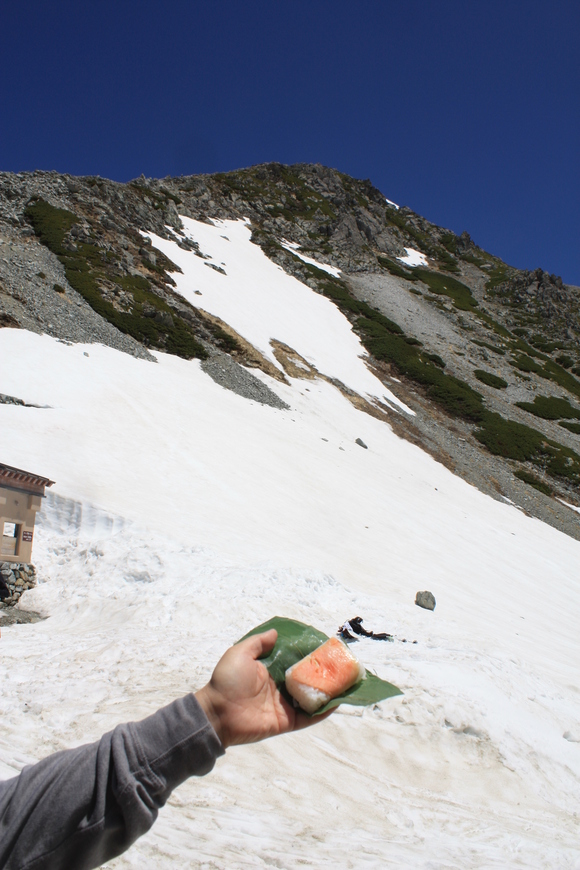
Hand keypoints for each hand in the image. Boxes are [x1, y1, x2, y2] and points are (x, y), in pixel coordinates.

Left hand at [195, 629, 331, 747]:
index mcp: (270, 670)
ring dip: (327, 692)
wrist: (218, 713)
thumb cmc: (226, 680)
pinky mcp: (286, 722)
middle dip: (323, 673)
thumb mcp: (240, 653)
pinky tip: (337, 702)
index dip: (309, 654)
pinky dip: (322, 711)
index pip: (294, 661)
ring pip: (311, 697)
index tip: (326, 647)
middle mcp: (280, 687)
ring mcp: (284, 705)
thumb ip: (258, 643)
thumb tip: (275, 633)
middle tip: (342, 665)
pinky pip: (308, 717)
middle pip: (306, 679)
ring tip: (346, 682)